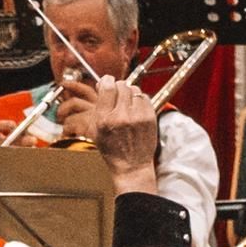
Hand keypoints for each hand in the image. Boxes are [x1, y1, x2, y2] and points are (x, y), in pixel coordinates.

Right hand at [79, 75, 161, 198]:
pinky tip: (136, 111)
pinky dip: (140, 101)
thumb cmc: (112, 150)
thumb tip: (102, 84)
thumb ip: (97, 107)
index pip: (107, 86)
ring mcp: (137, 116)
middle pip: (121, 85)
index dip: (107, 81)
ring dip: (129, 94)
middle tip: (117, 96)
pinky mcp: (150, 117)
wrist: (131, 165)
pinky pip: (145, 97)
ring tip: (127, 105)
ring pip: (134, 89)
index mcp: (104, 119)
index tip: (107, 81)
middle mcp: (121, 116)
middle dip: (118, 87)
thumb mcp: (96, 130)